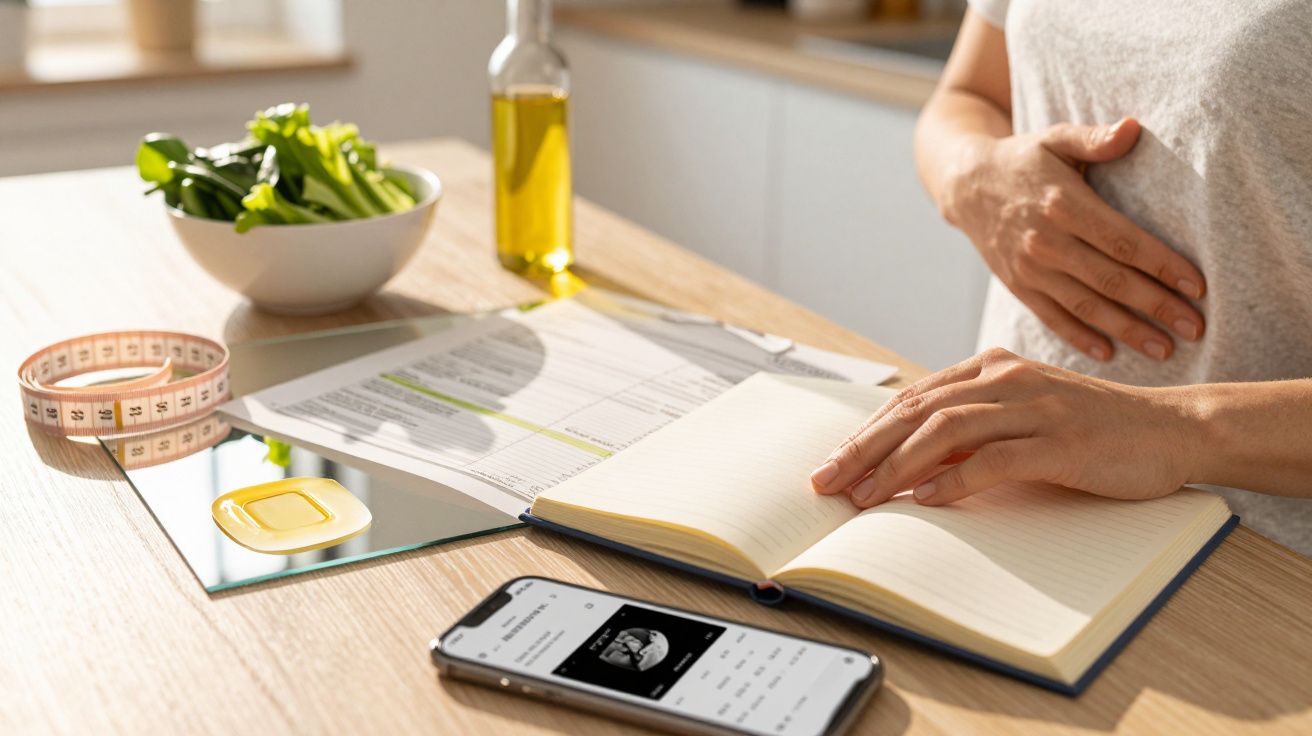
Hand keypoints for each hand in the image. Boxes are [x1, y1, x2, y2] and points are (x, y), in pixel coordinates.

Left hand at [809, 348, 1200, 507]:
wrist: (1171, 430)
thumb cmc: (1090, 431)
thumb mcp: (1020, 419)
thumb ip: (971, 430)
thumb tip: (907, 466)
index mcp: (990, 368)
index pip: (911, 399)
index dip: (865, 433)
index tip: (830, 465)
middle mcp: (1005, 379)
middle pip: (917, 410)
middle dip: (864, 449)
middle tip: (825, 481)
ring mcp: (1034, 406)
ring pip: (946, 430)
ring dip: (897, 466)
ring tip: (864, 498)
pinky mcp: (1061, 439)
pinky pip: (996, 459)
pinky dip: (955, 480)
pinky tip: (926, 501)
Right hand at [943, 117, 1205, 360]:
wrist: (965, 185)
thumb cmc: (1022, 159)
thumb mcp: (1055, 138)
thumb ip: (1094, 138)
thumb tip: (1134, 128)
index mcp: (1063, 205)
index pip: (1123, 241)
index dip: (1162, 265)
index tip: (1197, 286)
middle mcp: (1046, 242)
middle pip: (1111, 280)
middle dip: (1156, 306)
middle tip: (1195, 328)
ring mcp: (1030, 269)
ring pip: (1086, 306)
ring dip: (1127, 330)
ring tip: (1164, 349)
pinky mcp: (1018, 286)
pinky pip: (1052, 318)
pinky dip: (1080, 338)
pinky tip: (1110, 353)